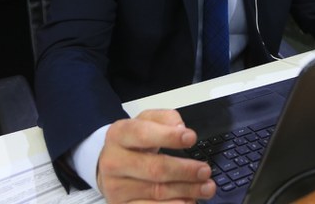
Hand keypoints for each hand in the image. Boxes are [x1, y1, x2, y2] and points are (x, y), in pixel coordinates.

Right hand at [96, 109, 215, 202]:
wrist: (109, 165)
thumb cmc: (133, 142)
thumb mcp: (146, 121)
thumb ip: (165, 119)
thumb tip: (181, 130)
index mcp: (118, 135)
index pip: (142, 134)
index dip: (168, 137)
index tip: (191, 138)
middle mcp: (113, 162)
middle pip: (153, 169)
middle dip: (184, 170)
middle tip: (205, 171)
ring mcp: (115, 188)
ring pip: (156, 192)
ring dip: (186, 191)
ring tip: (206, 188)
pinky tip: (189, 202)